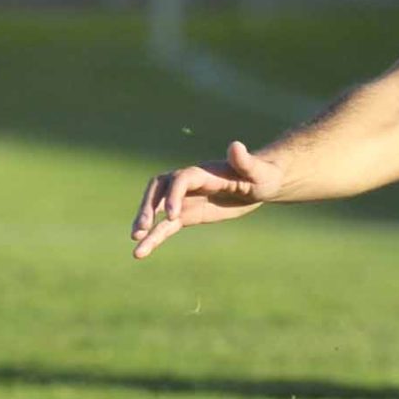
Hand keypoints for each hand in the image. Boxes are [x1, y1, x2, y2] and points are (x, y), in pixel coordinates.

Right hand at [131, 141, 284, 260]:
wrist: (261, 183)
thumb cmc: (262, 174)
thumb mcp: (258, 170)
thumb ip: (245, 161)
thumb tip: (236, 146)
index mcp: (203, 172)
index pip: (180, 180)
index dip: (173, 195)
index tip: (172, 216)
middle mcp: (188, 184)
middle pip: (159, 190)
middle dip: (149, 206)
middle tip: (144, 226)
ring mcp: (185, 199)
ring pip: (156, 209)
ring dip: (144, 221)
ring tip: (135, 239)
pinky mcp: (186, 214)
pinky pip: (165, 226)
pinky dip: (153, 237)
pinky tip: (141, 252)